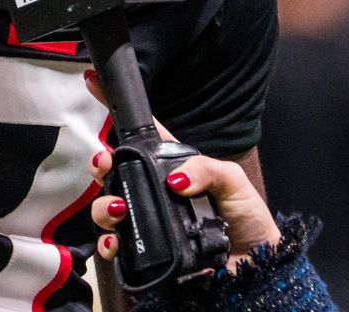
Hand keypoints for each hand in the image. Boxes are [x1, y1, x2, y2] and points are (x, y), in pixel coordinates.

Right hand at [83, 73, 280, 273]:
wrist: (256, 264)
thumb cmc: (245, 215)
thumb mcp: (231, 180)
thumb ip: (205, 170)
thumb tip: (173, 180)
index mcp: (172, 169)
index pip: (142, 135)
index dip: (117, 111)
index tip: (92, 84)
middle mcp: (154, 193)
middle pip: (114, 172)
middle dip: (99, 164)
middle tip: (103, 163)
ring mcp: (148, 223)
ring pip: (108, 208)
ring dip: (103, 205)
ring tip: (117, 210)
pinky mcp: (147, 253)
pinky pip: (116, 248)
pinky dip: (108, 245)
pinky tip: (114, 244)